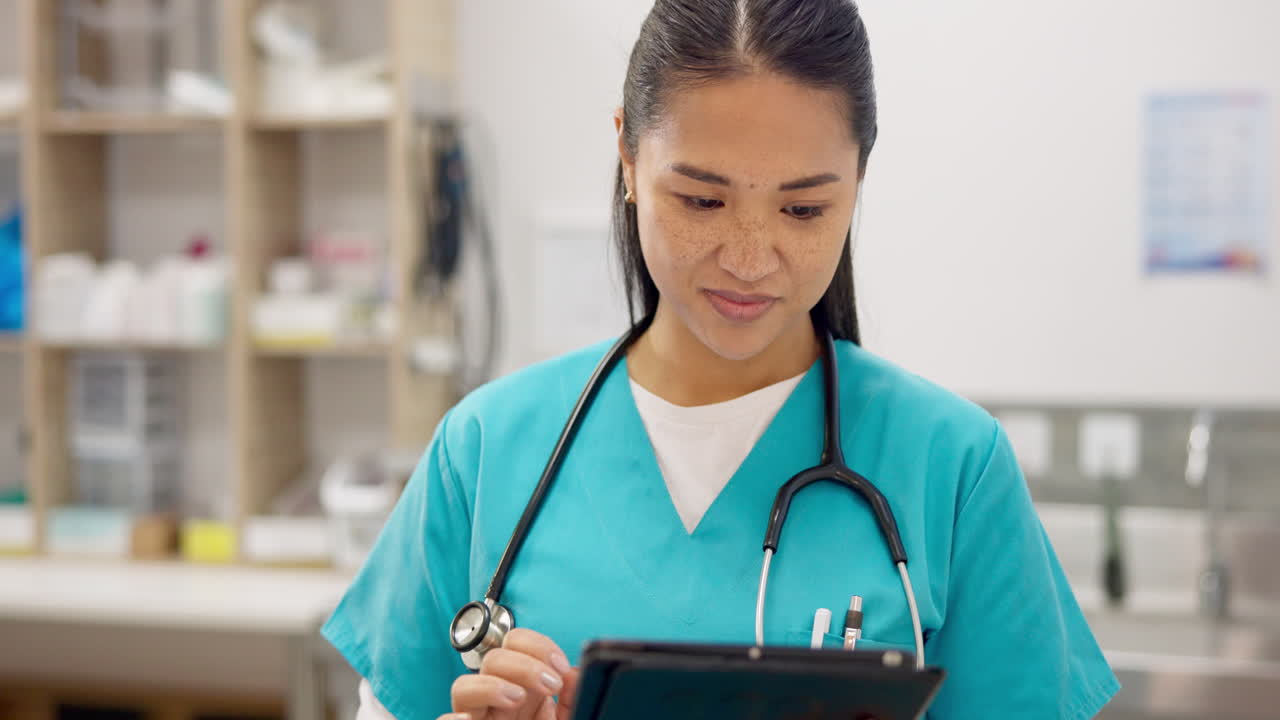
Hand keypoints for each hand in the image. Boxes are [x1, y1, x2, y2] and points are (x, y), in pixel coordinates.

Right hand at [443, 628, 579, 719]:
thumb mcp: (570, 717)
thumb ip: (573, 696)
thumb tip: (574, 672)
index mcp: (522, 691)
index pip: (517, 645)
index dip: (538, 647)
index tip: (561, 668)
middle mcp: (496, 703)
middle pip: (493, 660)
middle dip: (523, 664)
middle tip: (550, 685)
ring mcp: (478, 717)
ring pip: (463, 687)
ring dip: (489, 686)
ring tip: (516, 698)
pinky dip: (451, 719)